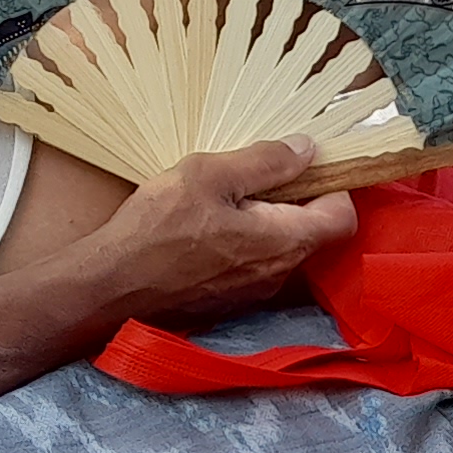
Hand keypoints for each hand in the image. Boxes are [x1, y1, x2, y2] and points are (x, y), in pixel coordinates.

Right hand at [79, 137, 358, 329]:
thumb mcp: (207, 176)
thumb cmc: (155, 230)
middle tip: (258, 173)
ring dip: (266, 221)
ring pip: (280, 249)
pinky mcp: (228, 302)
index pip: (343, 217)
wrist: (109, 289)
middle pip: (313, 232)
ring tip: (225, 196)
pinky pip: (253, 265)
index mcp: (284, 241)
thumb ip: (264, 162)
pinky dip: (244, 242)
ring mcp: (253, 294)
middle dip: (296, 199)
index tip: (307, 163)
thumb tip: (307, 149)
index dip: (334, 185)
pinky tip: (206, 226)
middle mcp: (278, 275)